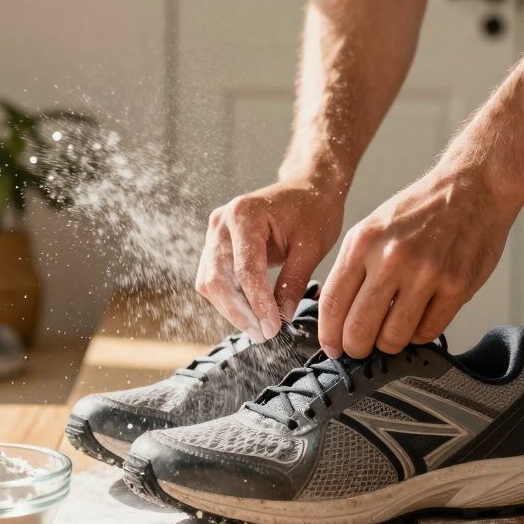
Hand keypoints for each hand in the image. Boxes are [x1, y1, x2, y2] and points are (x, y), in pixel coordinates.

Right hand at [195, 179, 345, 341]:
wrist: (307, 187)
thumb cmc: (313, 209)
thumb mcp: (311, 247)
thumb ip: (293, 281)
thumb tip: (282, 317)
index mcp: (245, 214)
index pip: (245, 269)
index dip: (257, 304)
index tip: (272, 329)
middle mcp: (222, 222)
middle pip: (218, 279)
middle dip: (239, 312)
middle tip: (264, 335)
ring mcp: (215, 232)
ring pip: (210, 283)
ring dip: (232, 309)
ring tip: (259, 328)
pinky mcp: (216, 244)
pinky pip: (214, 278)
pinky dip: (230, 299)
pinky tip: (251, 312)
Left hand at [318, 165, 523, 357]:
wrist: (472, 188)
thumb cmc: (420, 210)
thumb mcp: (372, 228)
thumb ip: (353, 267)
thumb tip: (338, 314)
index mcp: (362, 243)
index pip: (333, 303)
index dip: (329, 334)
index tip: (332, 347)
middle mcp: (391, 258)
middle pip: (359, 328)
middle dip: (356, 348)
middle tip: (360, 350)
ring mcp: (425, 274)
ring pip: (393, 337)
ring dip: (388, 345)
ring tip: (390, 335)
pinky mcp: (456, 286)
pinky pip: (428, 331)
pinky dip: (419, 335)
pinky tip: (418, 321)